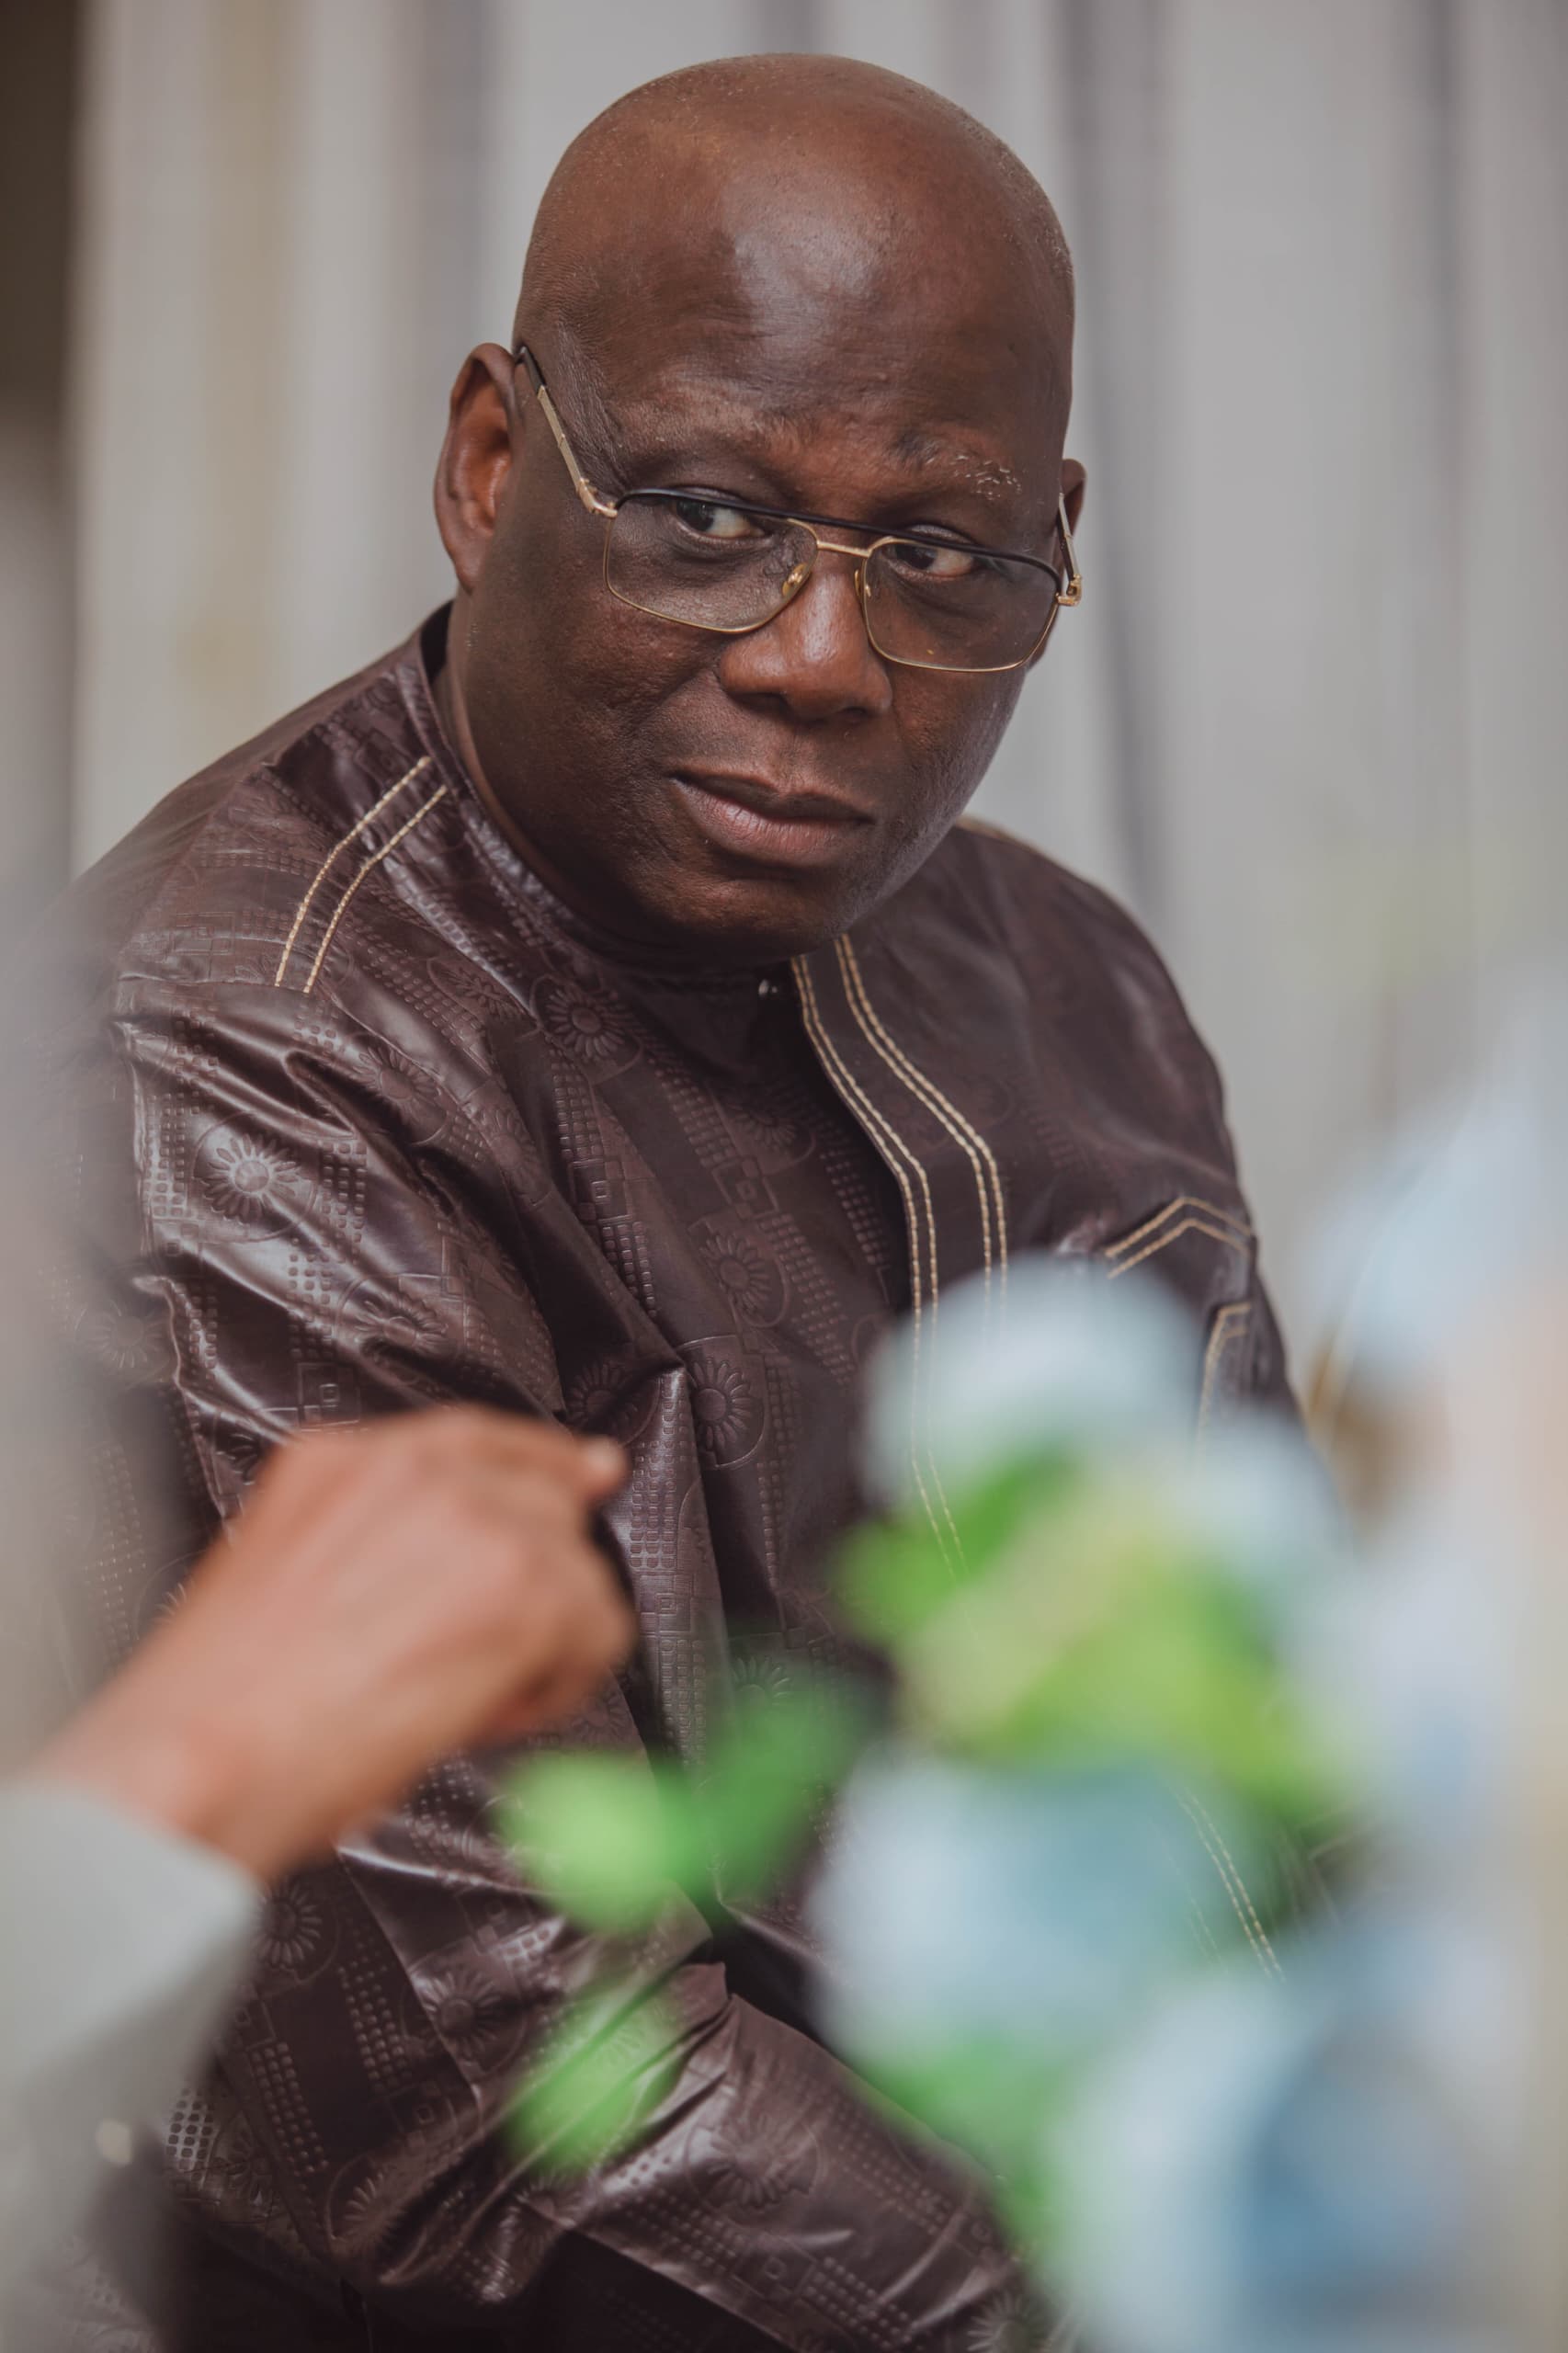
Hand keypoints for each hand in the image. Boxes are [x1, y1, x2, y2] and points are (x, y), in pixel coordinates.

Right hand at [29, 1409, 632, 1879]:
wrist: (197, 1760)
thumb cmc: (222, 1705)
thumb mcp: (282, 1571)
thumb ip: (374, 1539)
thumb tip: (449, 1572)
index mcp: (343, 1459)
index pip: (477, 1436)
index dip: (544, 1463)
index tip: (587, 1474)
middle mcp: (419, 1472)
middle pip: (546, 1496)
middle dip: (537, 1576)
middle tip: (486, 1654)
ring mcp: (478, 1521)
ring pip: (579, 1567)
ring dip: (548, 1640)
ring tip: (467, 1697)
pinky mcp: (526, 1587)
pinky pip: (602, 1628)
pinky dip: (564, 1684)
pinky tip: (489, 1714)